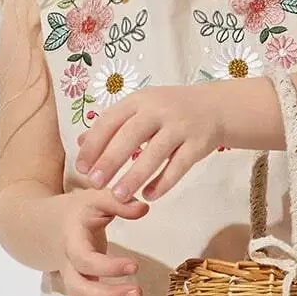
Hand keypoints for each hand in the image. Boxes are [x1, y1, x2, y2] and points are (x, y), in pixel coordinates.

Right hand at [55, 185, 149, 295]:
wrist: (44, 227)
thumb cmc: (75, 212)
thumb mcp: (94, 199)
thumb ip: (118, 202)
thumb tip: (143, 209)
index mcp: (72, 241)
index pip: (85, 260)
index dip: (108, 267)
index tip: (135, 266)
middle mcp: (69, 265)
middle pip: (79, 290)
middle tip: (138, 294)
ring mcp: (72, 280)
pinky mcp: (78, 288)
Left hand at [74, 82, 226, 201]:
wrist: (216, 107)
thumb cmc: (171, 110)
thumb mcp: (141, 108)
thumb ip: (112, 125)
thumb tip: (80, 144)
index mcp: (140, 100)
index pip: (110, 121)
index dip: (94, 145)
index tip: (81, 167)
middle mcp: (159, 110)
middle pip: (131, 136)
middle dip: (110, 160)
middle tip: (95, 183)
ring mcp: (181, 126)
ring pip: (155, 153)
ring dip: (135, 176)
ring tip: (119, 196)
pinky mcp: (199, 143)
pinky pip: (179, 166)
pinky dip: (164, 182)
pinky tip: (150, 196)